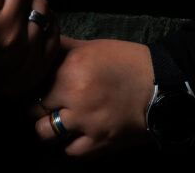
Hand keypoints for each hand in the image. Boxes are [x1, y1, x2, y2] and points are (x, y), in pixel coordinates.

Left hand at [33, 37, 153, 157]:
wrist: (161, 86)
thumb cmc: (128, 62)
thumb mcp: (94, 47)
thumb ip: (64, 47)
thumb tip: (42, 43)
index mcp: (72, 68)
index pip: (33, 81)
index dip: (32, 84)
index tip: (35, 86)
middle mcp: (75, 95)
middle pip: (34, 107)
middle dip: (38, 104)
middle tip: (48, 101)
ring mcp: (85, 122)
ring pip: (45, 132)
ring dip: (49, 126)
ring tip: (60, 118)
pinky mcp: (98, 143)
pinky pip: (69, 150)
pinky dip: (71, 143)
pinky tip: (78, 132)